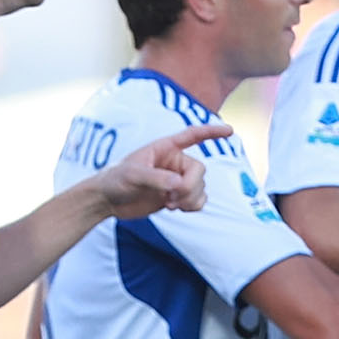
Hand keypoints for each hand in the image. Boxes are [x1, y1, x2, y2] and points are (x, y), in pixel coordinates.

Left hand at [89, 128, 219, 219]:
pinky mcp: (176, 197)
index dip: (212, 132)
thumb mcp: (132, 175)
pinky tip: (175, 208)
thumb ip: (156, 178)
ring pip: (201, 188)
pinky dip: (193, 206)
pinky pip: (198, 200)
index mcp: (165, 148)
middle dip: (190, 187)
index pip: (192, 136)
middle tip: (171, 198)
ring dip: (190, 199)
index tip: (230, 130)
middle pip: (200, 171)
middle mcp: (175, 162)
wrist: (108, 201)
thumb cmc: (116, 179)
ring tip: (169, 204)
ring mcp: (177, 180)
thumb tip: (178, 184)